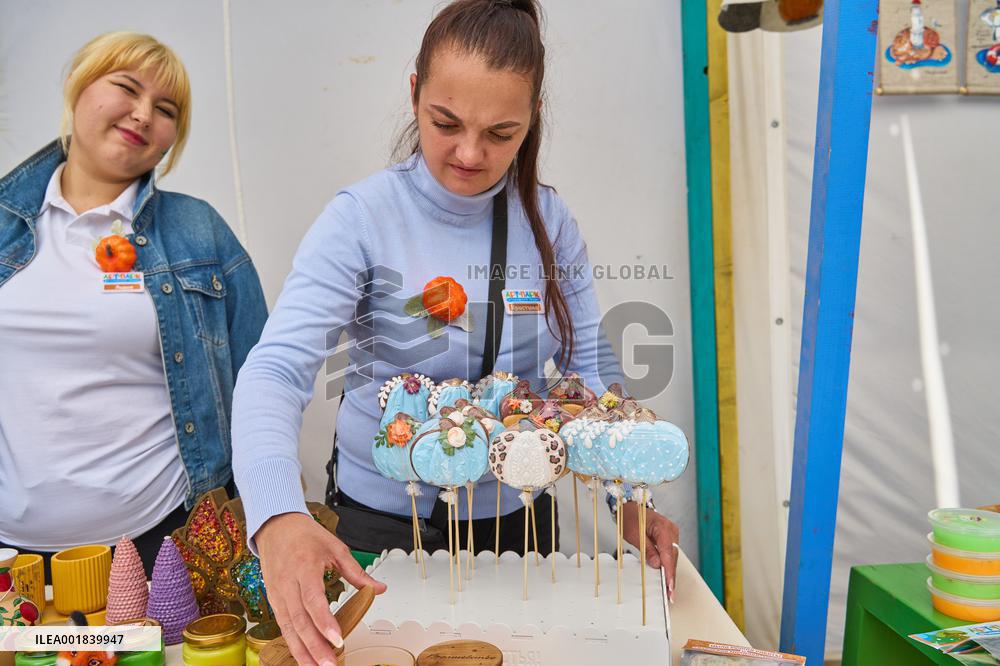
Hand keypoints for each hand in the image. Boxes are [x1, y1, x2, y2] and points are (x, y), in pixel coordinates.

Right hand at [255, 512, 386, 665]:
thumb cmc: (305, 536)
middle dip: (314, 646)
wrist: (276, 526)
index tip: (337, 640)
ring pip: (287, 628)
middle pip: (299, 620)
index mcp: (304, 567)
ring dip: (301, 651)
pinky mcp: (272, 600)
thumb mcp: (335, 548)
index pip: (313, 600)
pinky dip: (292, 644)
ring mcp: (277, 593)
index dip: (325, 622)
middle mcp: (287, 583)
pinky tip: (303, 658)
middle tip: (330, 664)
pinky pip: (282, 626)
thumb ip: (357, 572)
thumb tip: (379, 589)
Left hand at [621, 502, 678, 601]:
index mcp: (663, 528)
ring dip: (670, 572)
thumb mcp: (635, 535)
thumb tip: (657, 565)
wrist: (630, 507)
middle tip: (669, 594)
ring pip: (672, 557)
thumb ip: (647, 550)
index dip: (669, 573)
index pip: (668, 554)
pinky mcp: (669, 537)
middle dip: (671, 576)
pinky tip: (666, 576)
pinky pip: (670, 553)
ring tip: (668, 589)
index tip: (669, 587)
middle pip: (673, 557)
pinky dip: (667, 564)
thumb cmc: (631, 518)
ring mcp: (672, 533)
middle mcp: (671, 530)